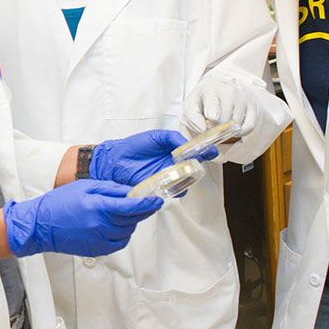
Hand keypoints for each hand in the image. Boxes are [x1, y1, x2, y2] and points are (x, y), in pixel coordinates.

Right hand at [3, 179, 162, 257]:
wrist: (41, 225)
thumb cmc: (60, 203)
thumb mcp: (85, 187)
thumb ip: (110, 189)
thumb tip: (130, 192)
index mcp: (98, 207)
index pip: (132, 206)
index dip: (147, 203)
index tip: (157, 199)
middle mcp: (101, 226)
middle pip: (133, 219)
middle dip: (140, 210)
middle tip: (141, 202)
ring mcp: (99, 240)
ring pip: (128, 231)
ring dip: (130, 221)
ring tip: (118, 212)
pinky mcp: (98, 250)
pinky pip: (120, 242)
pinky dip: (122, 233)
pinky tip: (113, 225)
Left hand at [90, 129, 209, 186]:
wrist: (117, 159)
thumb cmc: (135, 145)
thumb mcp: (156, 136)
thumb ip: (173, 138)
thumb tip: (186, 145)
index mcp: (175, 151)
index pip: (195, 152)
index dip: (205, 152)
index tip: (210, 152)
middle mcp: (174, 165)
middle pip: (194, 168)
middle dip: (198, 167)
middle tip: (196, 163)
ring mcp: (168, 177)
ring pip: (186, 182)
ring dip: (187, 179)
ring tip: (182, 173)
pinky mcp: (160, 187)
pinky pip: (172, 191)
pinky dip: (175, 189)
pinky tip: (171, 182)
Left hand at [182, 76, 258, 138]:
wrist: (216, 90)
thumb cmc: (202, 102)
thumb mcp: (190, 107)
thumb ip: (193, 118)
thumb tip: (203, 129)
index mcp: (211, 89)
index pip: (213, 102)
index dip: (213, 111)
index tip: (212, 117)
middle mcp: (230, 91)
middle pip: (225, 119)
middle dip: (216, 128)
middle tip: (210, 127)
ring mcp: (243, 98)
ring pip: (237, 124)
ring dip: (227, 131)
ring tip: (220, 125)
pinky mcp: (253, 107)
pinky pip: (249, 127)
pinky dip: (240, 132)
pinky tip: (231, 129)